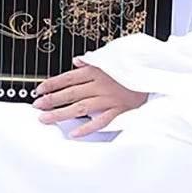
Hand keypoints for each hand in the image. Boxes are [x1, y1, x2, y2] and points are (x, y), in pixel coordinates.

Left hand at [33, 58, 147, 137]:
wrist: (155, 75)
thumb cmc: (132, 68)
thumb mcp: (112, 59)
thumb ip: (92, 62)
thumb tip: (76, 62)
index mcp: (97, 70)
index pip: (69, 77)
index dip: (52, 83)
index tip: (38, 90)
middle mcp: (100, 84)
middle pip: (71, 92)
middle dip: (51, 99)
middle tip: (36, 106)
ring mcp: (109, 98)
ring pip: (80, 107)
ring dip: (61, 113)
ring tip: (46, 119)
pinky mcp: (119, 110)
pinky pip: (100, 120)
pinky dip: (87, 127)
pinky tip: (74, 133)